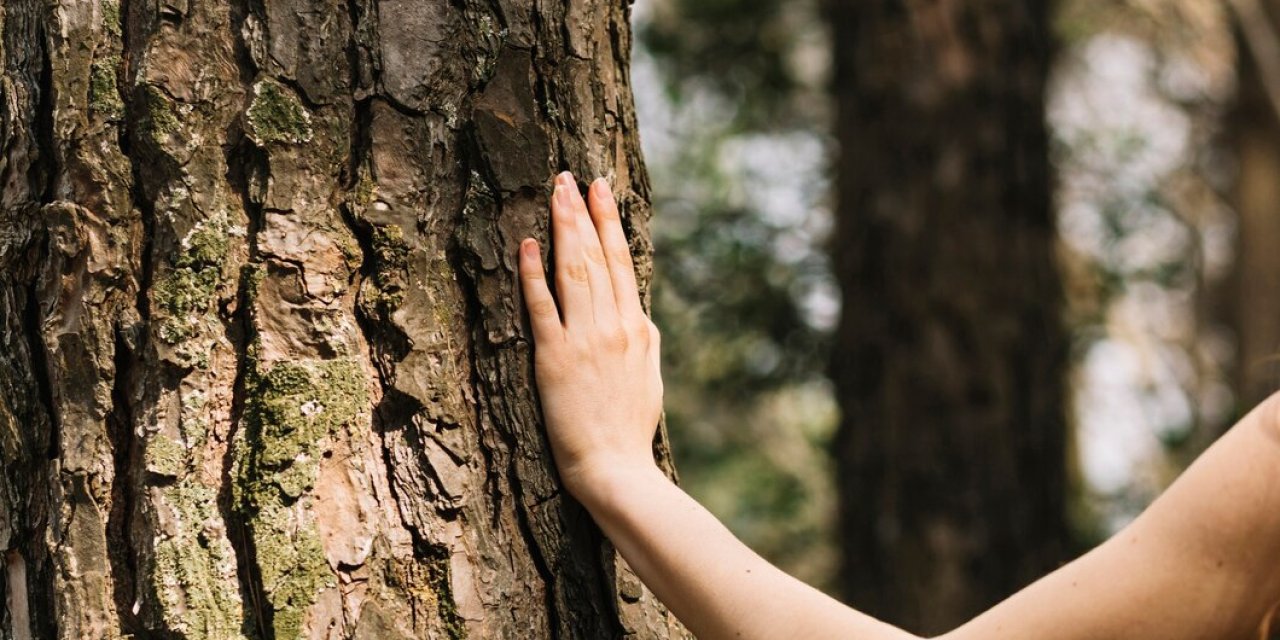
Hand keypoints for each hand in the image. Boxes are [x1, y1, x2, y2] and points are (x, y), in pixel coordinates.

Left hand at [518, 171, 663, 501]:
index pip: (622, 261)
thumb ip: (642, 339)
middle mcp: (613, 325)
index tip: (599, 188)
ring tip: (554, 194)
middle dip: (580, 212)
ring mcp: (584, 339)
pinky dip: (534, 274)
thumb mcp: (649, 376)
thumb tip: (638, 312)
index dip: (609, 221)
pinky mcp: (554, 359)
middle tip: (568, 175)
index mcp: (636, 327)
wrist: (617, 468)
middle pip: (596, 256)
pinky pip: (542, 308)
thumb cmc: (630, 429)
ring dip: (562, 229)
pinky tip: (527, 245)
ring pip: (573, 272)